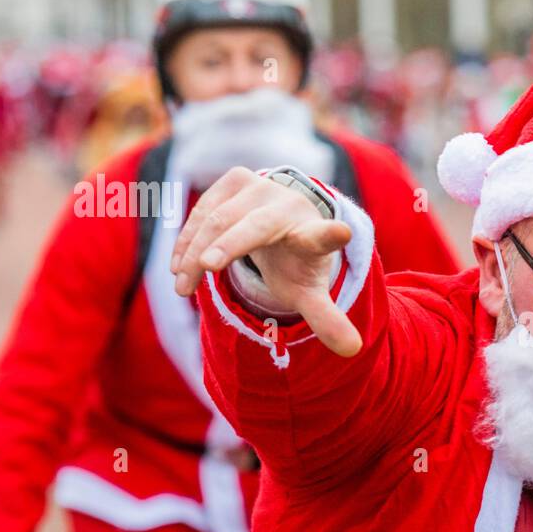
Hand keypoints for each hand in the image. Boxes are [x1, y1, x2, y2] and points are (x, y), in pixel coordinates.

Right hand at [171, 166, 362, 356]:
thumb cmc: (296, 262)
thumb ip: (327, 318)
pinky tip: (179, 266)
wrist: (283, 221)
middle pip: (255, 227)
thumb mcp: (309, 291)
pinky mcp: (235, 180)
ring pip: (220, 219)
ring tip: (182, 287)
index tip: (343, 233)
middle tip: (204, 268)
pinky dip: (187, 238)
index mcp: (313, 235)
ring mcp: (262, 187)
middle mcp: (289, 205)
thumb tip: (353, 350)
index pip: (324, 236)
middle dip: (228, 246)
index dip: (331, 235)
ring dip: (195, 253)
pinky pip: (204, 210)